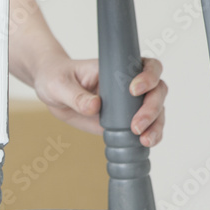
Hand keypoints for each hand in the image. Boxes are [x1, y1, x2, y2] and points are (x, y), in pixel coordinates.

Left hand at [31, 56, 166, 146]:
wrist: (52, 92)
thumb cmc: (56, 78)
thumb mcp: (60, 85)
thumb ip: (76, 96)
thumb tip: (94, 107)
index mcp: (117, 68)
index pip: (146, 66)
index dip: (148, 76)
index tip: (133, 90)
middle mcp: (129, 84)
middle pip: (157, 90)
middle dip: (152, 108)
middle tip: (135, 125)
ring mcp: (129, 103)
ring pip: (157, 110)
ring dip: (155, 125)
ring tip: (144, 140)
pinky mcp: (124, 120)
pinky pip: (145, 127)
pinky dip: (150, 135)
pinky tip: (145, 144)